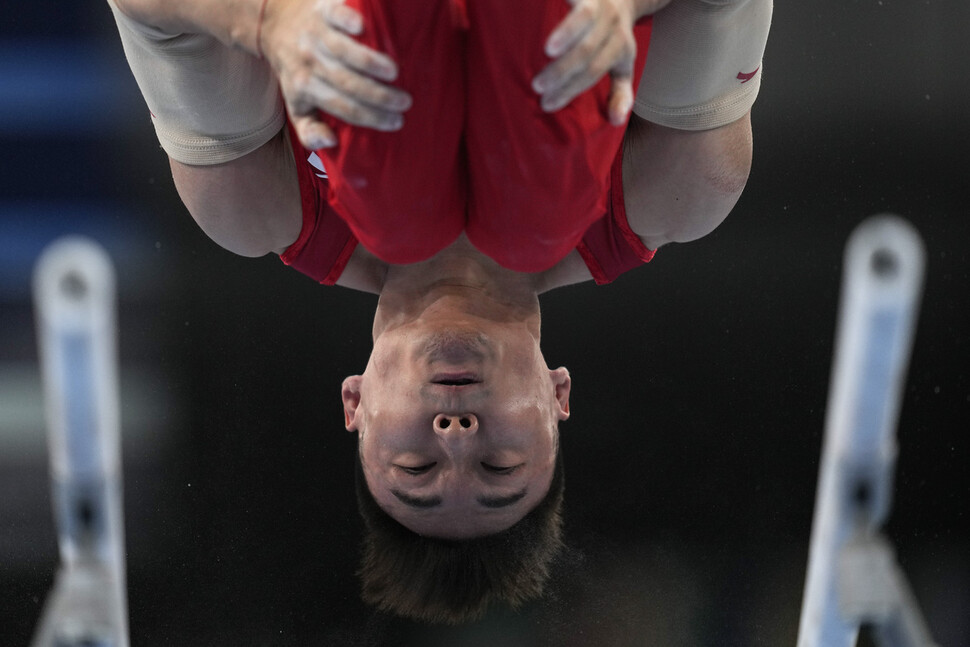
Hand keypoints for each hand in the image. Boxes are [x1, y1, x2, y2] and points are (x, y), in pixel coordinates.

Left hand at [260, 0, 411, 147]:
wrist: (276, 27)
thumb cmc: (296, 70)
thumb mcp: (297, 106)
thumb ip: (310, 132)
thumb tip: (331, 143)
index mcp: (306, 88)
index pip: (344, 108)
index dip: (372, 117)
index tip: (396, 122)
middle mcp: (310, 61)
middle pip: (348, 83)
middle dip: (379, 95)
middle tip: (405, 102)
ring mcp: (316, 34)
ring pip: (344, 51)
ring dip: (371, 62)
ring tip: (395, 73)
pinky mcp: (323, 10)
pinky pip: (336, 15)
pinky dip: (348, 21)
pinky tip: (364, 29)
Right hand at [532, 0, 671, 125]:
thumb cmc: (616, 38)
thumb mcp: (623, 65)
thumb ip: (620, 93)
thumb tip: (616, 121)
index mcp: (620, 47)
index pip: (594, 71)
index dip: (571, 89)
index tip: (547, 104)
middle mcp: (612, 24)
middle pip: (587, 50)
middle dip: (563, 71)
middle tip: (538, 86)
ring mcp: (599, 3)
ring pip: (584, 20)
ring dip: (565, 36)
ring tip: (545, 52)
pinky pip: (575, 2)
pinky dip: (561, 12)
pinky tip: (540, 19)